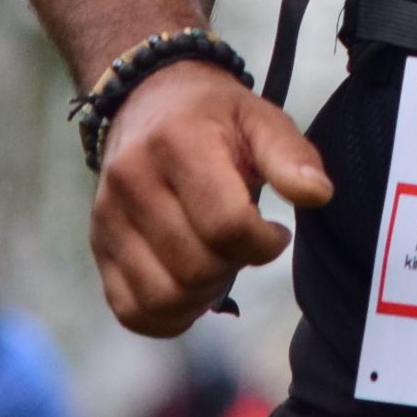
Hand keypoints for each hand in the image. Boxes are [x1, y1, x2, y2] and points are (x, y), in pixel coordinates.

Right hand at [90, 57, 332, 334]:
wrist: (148, 101)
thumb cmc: (215, 116)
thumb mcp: (261, 118)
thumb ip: (291, 156)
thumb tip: (318, 194)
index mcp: (177, 143)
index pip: (226, 225)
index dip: (264, 243)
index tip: (275, 231)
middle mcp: (132, 181)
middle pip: (195, 267)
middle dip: (235, 267)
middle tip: (245, 245)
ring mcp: (108, 218)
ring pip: (163, 297)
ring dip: (203, 295)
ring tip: (219, 263)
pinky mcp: (98, 246)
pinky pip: (131, 311)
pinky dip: (169, 315)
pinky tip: (191, 287)